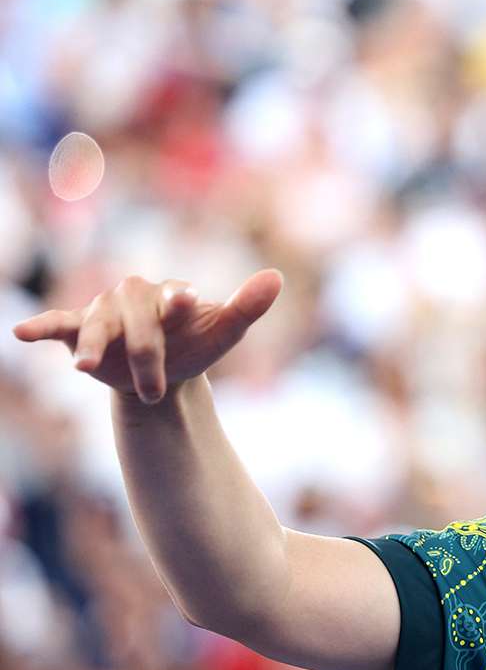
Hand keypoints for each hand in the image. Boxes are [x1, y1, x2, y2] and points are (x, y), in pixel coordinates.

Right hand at [11, 269, 283, 403]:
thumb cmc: (198, 343)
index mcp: (171, 294)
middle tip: (157, 391)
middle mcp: (135, 296)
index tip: (185, 304)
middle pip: (137, 324)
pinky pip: (59, 324)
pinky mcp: (80, 329)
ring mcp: (105, 311)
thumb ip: (247, 307)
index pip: (175, 297)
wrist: (168, 371)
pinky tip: (21, 333)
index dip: (179, 302)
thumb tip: (276, 277)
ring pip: (97, 326)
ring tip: (87, 369)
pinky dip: (41, 326)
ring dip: (95, 349)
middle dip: (147, 357)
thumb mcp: (225, 331)